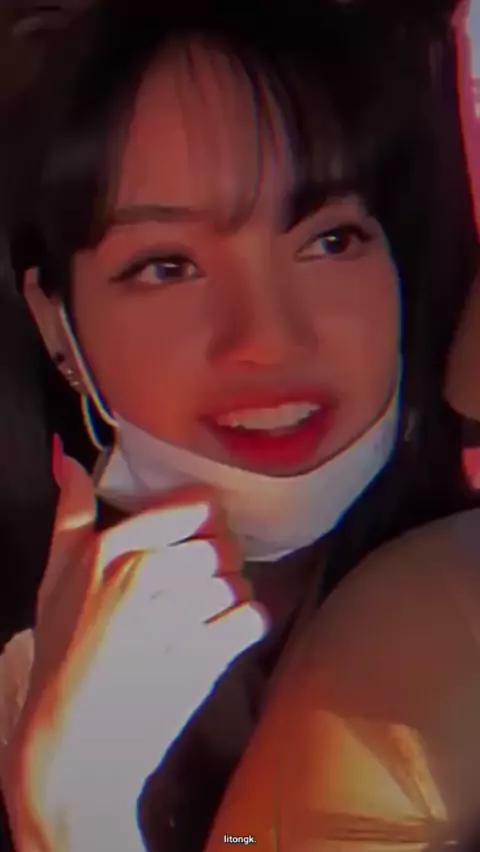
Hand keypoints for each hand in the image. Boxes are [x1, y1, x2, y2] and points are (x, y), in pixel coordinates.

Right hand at [4, 440, 266, 851]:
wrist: (73, 746)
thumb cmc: (63, 656)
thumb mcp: (55, 578)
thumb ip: (69, 514)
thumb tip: (65, 455)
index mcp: (113, 548)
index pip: (198, 508)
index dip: (206, 526)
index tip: (196, 545)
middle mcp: (145, 574)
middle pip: (225, 545)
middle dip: (218, 566)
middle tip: (196, 591)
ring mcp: (175, 617)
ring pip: (240, 580)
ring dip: (232, 598)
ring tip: (204, 617)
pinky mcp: (202, 658)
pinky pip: (254, 617)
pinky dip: (248, 625)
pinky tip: (223, 635)